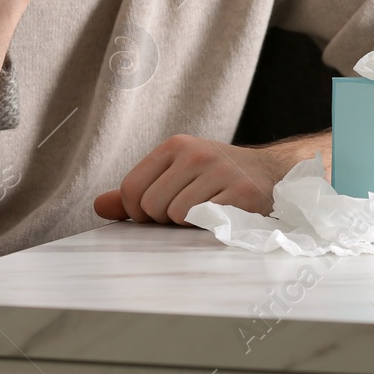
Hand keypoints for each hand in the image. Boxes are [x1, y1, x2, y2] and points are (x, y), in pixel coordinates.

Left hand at [93, 131, 330, 224]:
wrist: (274, 174)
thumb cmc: (218, 179)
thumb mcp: (177, 175)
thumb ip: (136, 190)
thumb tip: (99, 205)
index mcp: (175, 146)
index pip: (131, 188)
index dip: (139, 212)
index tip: (159, 214)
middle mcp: (196, 153)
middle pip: (151, 205)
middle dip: (164, 220)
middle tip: (187, 214)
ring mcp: (220, 171)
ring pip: (176, 216)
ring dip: (188, 226)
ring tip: (207, 213)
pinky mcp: (241, 193)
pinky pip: (204, 221)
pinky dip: (209, 227)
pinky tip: (223, 216)